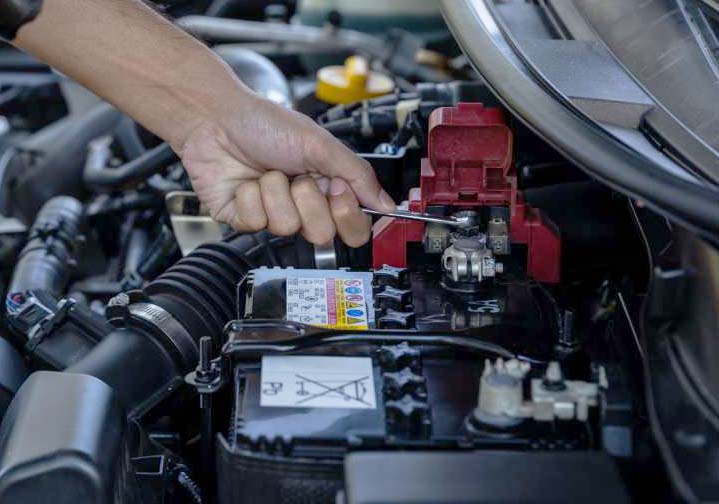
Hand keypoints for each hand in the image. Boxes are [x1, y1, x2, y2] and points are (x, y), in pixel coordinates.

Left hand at [178, 96, 395, 246]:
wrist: (216, 118)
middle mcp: (302, 206)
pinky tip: (245, 181)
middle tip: (298, 178)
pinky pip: (256, 223)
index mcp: (326, 188)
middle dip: (308, 201)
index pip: (352, 227)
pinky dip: (250, 197)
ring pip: (287, 227)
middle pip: (322, 234)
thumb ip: (358, 175)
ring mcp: (273, 214)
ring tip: (266, 172)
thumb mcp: (319, 144)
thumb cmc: (264, 123)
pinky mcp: (244, 220)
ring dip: (276, 192)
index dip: (346, 214)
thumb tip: (387, 204)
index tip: (336, 188)